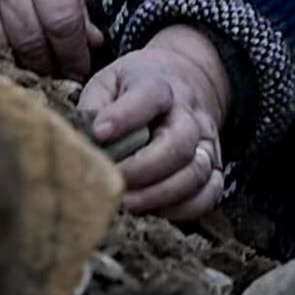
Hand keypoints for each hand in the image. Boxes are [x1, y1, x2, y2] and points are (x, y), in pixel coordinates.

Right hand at [0, 0, 102, 76]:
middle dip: (51, 66)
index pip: (61, 19)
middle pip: (31, 40)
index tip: (81, 69)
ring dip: (22, 65)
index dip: (75, 53)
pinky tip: (5, 54)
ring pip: (0, 46)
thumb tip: (91, 43)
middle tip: (62, 76)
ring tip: (36, 69)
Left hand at [79, 25, 234, 219]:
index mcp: (160, 85)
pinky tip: (157, 212)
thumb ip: (93, 106)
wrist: (181, 83)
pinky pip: (211, 193)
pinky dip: (186, 208)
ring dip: (161, 194)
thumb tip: (81, 142)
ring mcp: (206, 141)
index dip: (125, 116)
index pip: (150, 95)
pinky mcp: (213, 166)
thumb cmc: (134, 88)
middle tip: (114, 182)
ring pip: (196, 172)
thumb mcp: (108, 82)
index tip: (99, 133)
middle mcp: (189, 113)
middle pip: (179, 143)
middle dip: (143, 169)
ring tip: (128, 204)